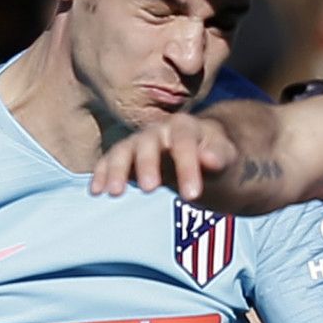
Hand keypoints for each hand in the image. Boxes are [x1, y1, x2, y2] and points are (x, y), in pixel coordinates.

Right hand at [89, 114, 236, 201]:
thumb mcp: (225, 157)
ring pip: (123, 150)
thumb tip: (210, 159)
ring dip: (117, 170)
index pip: (184, 142)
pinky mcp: (125, 157)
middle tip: (150, 188)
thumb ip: (219, 156)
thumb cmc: (215, 157)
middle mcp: (158, 131)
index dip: (187, 166)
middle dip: (147, 164)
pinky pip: (109, 162)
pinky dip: (101, 174)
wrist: (201, 154)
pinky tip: (96, 191)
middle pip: (148, 143)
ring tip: (115, 192)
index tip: (192, 196)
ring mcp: (138, 142)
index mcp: (185, 126)